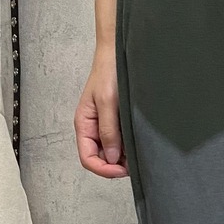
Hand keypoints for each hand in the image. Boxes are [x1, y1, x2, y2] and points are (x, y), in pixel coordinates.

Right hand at [76, 45, 127, 178]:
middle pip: (101, 159)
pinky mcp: (117, 122)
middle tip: (135, 162)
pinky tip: (139, 142)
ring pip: (113, 152)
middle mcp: (94, 129)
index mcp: (84, 125)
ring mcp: (106, 126)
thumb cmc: (109, 73)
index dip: (104, 169)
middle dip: (116, 165)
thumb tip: (112, 158)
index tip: (122, 170)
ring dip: (124, 156)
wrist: (119, 54)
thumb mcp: (107, 102)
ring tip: (139, 151)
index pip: (88, 159)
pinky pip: (121, 141)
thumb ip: (108, 131)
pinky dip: (129, 146)